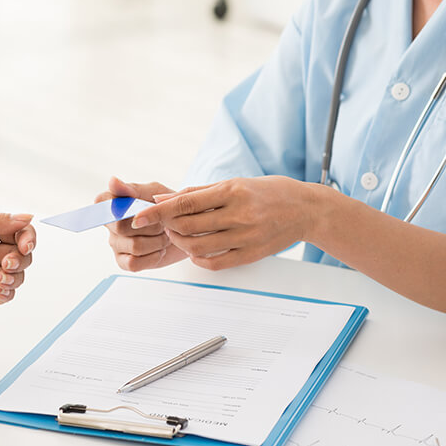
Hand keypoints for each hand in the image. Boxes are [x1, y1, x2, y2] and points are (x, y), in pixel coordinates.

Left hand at [0, 213, 35, 305]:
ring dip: (14, 277)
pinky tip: (0, 289)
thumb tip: (26, 216)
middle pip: (21, 256)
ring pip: (15, 277)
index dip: (28, 238)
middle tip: (5, 262)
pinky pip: (1, 296)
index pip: (18, 232)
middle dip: (20, 260)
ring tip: (0, 276)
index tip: (26, 244)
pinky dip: (6, 294)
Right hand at [95, 177, 186, 271]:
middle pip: (122, 227)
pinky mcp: (124, 261)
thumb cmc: (166, 207)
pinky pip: (133, 263)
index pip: (102, 203)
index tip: (138, 207)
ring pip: (134, 246)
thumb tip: (113, 181)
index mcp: (113, 203)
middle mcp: (110, 225)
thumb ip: (132, 189)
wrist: (185, 228)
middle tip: (163, 223)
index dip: (119, 206)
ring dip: (157, 242)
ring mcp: (116, 244)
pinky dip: (151, 257)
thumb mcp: (154, 192)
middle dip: (150, 226)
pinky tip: (159, 251)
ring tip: (165, 237)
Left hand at [131, 176, 315, 269]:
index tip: (138, 217)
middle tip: (165, 224)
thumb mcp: (233, 183)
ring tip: (179, 235)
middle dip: (168, 227)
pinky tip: (195, 250)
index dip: (158, 212)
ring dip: (180, 243)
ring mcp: (246, 236)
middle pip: (187, 226)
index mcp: (232, 191)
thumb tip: (161, 200)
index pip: (185, 203)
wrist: (307, 210)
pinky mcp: (251, 255)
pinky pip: (214, 262)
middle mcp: (239, 214)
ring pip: (197, 246)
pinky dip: (197, 258)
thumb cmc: (268, 192)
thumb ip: (196, 193)